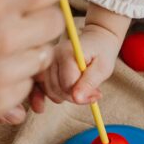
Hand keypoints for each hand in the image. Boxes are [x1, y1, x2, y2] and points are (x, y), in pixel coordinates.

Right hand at [0, 4, 130, 124]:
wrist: (97, 39)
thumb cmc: (102, 51)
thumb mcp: (103, 68)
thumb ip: (89, 83)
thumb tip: (77, 98)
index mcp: (66, 53)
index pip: (67, 85)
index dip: (82, 96)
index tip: (96, 95)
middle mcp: (52, 56)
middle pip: (56, 89)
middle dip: (73, 98)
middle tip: (91, 96)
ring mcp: (46, 61)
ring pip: (49, 90)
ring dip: (64, 97)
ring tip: (80, 92)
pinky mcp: (44, 67)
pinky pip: (40, 86)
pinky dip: (45, 96)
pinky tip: (46, 105)